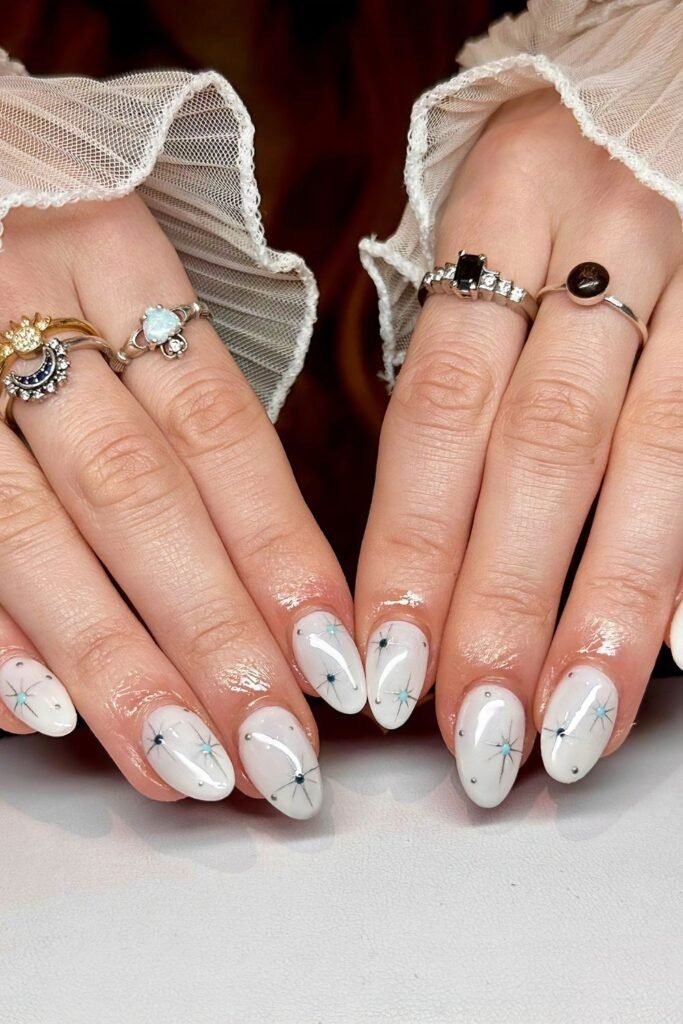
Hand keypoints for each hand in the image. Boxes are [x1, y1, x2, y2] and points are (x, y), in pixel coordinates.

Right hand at [0, 195, 365, 817]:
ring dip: (110, 659)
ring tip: (184, 760)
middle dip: (211, 632)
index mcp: (113, 256)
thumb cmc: (38, 236)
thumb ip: (187, 398)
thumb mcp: (123, 274)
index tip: (334, 661)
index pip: (219, 429)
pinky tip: (40, 714)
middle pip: (137, 493)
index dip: (279, 551)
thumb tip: (277, 578)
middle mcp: (23, 305)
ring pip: (34, 531)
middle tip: (277, 748)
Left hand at [356, 90, 681, 804]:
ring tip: (569, 719)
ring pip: (654, 459)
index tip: (384, 662)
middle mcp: (607, 236)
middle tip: (474, 727)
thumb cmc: (551, 183)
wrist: (663, 86)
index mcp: (503, 208)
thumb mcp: (480, 232)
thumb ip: (454, 371)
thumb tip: (424, 557)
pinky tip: (670, 646)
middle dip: (505, 603)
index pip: (442, 405)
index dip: (412, 544)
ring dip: (608, 604)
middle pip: (545, 448)